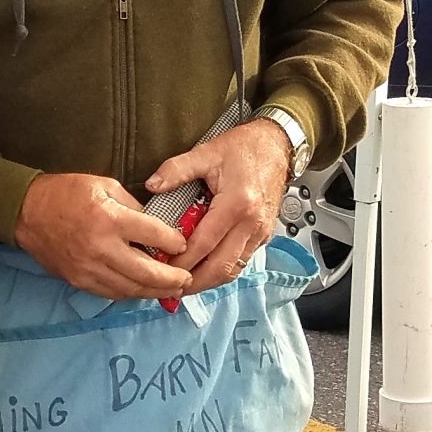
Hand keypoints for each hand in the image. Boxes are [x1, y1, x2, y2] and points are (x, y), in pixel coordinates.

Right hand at [13, 172, 190, 301]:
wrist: (25, 212)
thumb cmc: (66, 193)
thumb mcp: (104, 185)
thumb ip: (133, 206)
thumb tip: (156, 227)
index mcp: (110, 219)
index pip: (155, 236)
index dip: (175, 243)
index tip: (183, 244)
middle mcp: (101, 248)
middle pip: (148, 272)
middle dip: (173, 279)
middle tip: (187, 279)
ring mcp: (89, 269)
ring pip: (132, 289)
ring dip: (156, 291)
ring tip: (172, 290)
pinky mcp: (79, 280)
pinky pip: (112, 293)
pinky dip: (132, 293)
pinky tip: (143, 290)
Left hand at [146, 119, 292, 293]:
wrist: (278, 144)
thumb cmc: (246, 147)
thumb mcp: (206, 152)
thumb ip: (176, 169)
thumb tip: (152, 185)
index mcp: (237, 204)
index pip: (204, 244)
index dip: (181, 261)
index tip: (161, 268)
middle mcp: (252, 223)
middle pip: (221, 267)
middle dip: (194, 282)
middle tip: (170, 287)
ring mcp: (261, 232)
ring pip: (233, 269)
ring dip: (208, 280)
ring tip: (184, 284)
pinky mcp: (263, 235)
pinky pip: (241, 261)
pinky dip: (222, 270)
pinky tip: (204, 270)